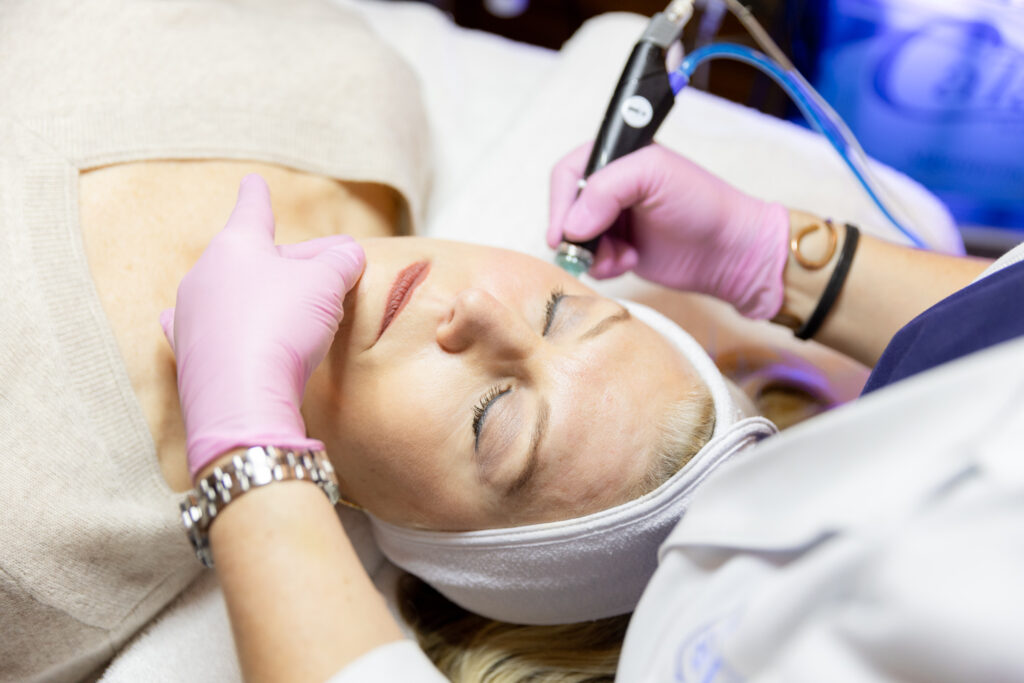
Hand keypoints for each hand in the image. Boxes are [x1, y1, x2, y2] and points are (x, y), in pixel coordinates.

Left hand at [161, 174, 364, 479]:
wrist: (243, 399)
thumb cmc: (282, 328)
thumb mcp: (327, 285)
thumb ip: (341, 262)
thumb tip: (349, 254)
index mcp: (235, 245)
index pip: (252, 211)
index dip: (258, 196)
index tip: (253, 181)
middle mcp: (204, 275)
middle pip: (254, 258)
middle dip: (290, 261)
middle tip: (328, 270)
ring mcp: (191, 316)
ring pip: (235, 294)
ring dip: (264, 296)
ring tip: (293, 307)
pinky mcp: (190, 356)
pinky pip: (212, 330)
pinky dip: (227, 327)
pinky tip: (217, 326)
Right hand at [547, 143, 789, 318]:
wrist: (729, 251)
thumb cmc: (702, 203)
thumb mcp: (653, 175)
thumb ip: (605, 188)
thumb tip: (571, 226)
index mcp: (617, 156)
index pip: (567, 173)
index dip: (561, 202)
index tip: (565, 232)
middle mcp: (611, 187)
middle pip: (566, 209)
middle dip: (576, 233)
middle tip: (589, 250)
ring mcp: (613, 219)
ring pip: (575, 240)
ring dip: (592, 253)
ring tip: (620, 258)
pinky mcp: (619, 249)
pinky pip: (591, 260)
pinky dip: (604, 266)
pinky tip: (628, 263)